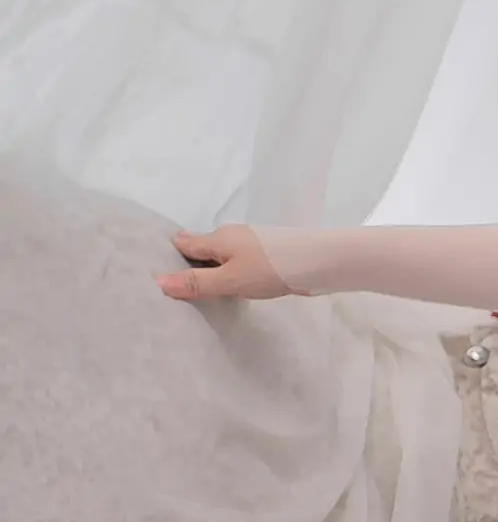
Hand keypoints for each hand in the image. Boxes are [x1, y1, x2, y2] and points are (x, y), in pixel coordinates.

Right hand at [155, 225, 289, 301]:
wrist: (317, 261)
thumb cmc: (269, 269)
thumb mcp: (229, 280)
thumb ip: (196, 282)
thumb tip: (158, 281)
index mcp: (218, 238)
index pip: (186, 243)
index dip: (172, 255)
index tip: (157, 267)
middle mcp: (232, 235)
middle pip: (204, 246)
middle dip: (191, 260)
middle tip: (176, 281)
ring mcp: (251, 242)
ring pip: (223, 253)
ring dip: (213, 266)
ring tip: (202, 286)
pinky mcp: (267, 252)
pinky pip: (238, 259)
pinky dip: (230, 269)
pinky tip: (233, 282)